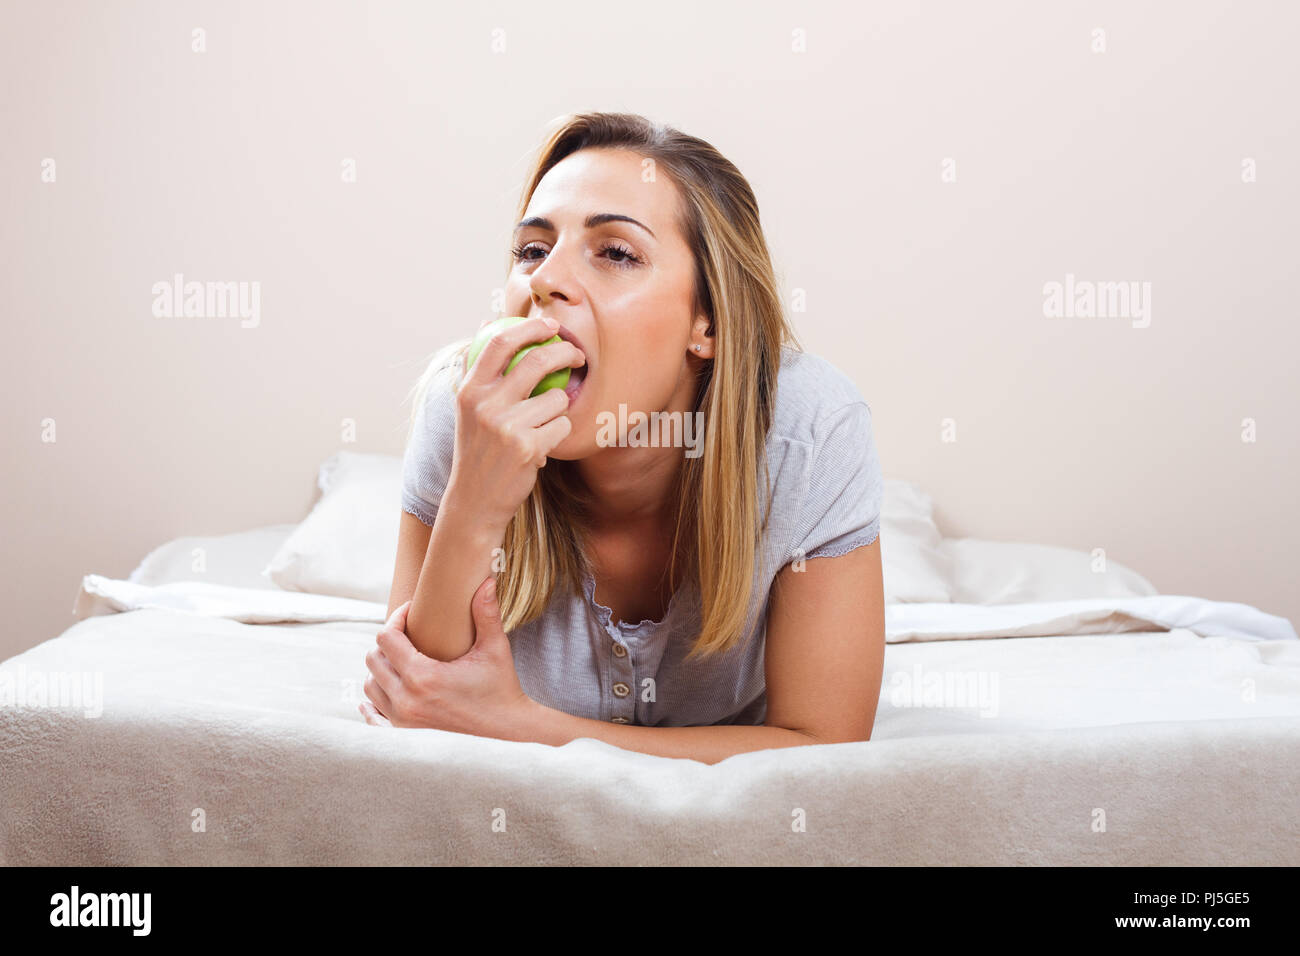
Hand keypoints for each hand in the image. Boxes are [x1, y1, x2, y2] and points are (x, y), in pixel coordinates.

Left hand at [359, 576, 534, 739]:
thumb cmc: (501, 687)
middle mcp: (407, 700)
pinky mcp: (405, 734)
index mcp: (423, 677)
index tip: (411, 612)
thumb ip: (487, 614)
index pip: (386, 638)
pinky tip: (380, 692)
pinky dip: (373, 702)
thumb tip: (487, 581)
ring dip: (380, 669)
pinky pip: (373, 717)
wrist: (507, 730)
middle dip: (387, 642)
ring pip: (370, 686)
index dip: (396, 619)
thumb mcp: (495, 649)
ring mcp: (403, 721)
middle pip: (373, 659)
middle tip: (407, 634)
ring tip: (400, 659)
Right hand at [450, 316, 583, 529]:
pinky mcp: (528, 447)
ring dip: (559, 409)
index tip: (550, 326)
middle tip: (578, 356)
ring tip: (542, 426)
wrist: (474, 500)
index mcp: (470, 390)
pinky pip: (562, 425)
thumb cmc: (478, 450)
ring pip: (557, 398)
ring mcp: (507, 426)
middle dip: (566, 353)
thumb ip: (479, 371)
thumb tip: (487, 322)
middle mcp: (485, 405)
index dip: (530, 328)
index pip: (500, 343)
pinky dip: (558, 433)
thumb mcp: (468, 409)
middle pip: (537, 361)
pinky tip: (540, 447)